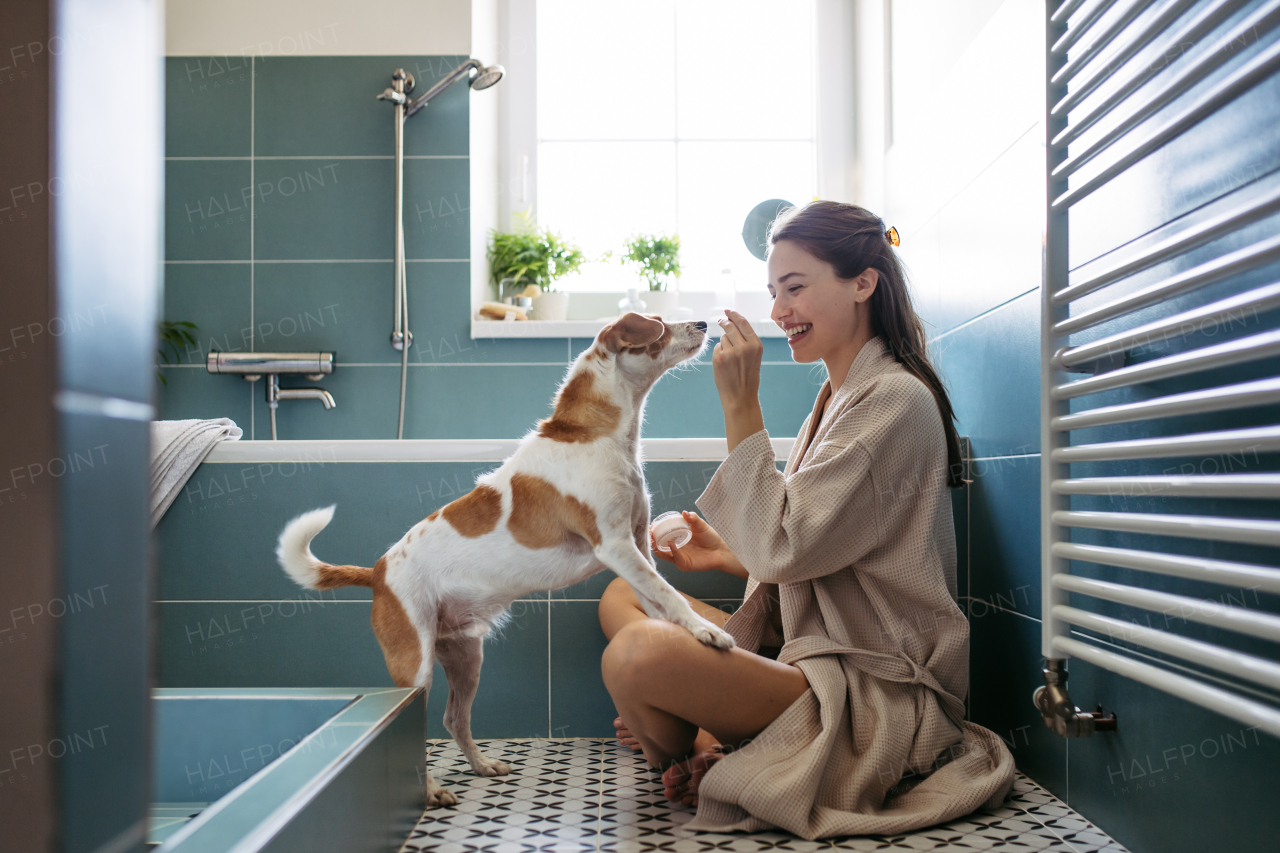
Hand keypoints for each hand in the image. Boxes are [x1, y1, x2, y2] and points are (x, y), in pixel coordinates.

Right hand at [651, 511, 746, 578]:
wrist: (721, 550)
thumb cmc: (710, 538)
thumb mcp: (700, 525)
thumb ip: (692, 518)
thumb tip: (684, 512)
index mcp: (677, 539)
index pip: (661, 536)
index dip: (655, 532)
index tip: (651, 525)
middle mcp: (675, 549)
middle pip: (658, 546)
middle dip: (651, 540)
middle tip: (649, 531)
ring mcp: (679, 557)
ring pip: (663, 554)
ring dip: (657, 546)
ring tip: (654, 538)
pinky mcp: (684, 564)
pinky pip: (675, 558)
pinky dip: (672, 551)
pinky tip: (671, 543)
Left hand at [711, 310, 765, 452]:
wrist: (741, 397)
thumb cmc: (748, 377)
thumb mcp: (754, 356)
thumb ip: (746, 341)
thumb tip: (731, 324)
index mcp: (756, 345)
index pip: (743, 322)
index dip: (734, 315)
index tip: (728, 311)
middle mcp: (744, 346)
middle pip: (730, 326)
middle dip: (725, 322)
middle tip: (721, 320)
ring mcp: (730, 352)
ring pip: (723, 338)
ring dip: (724, 343)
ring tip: (730, 358)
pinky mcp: (719, 358)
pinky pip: (717, 348)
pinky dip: (719, 353)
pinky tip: (724, 365)